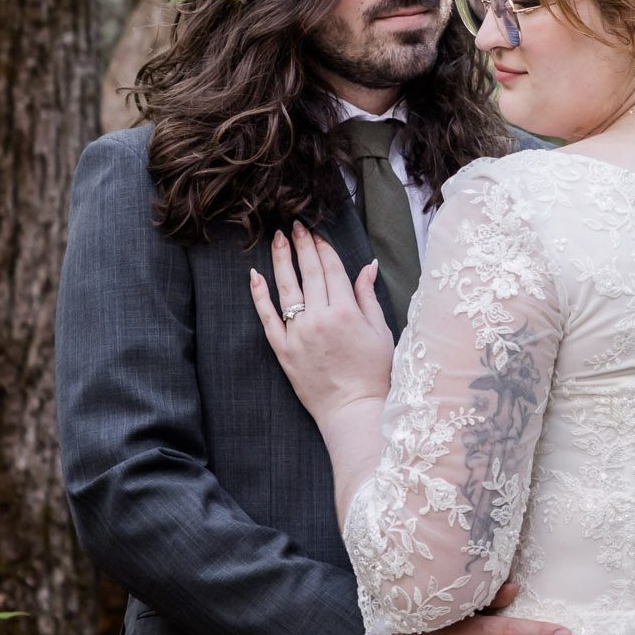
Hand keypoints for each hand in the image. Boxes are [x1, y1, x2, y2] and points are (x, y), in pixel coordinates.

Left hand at [250, 221, 393, 423]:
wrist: (353, 409)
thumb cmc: (373, 371)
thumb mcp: (380, 330)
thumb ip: (368, 296)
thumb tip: (368, 266)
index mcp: (346, 311)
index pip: (331, 269)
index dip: (323, 248)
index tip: (317, 233)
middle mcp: (320, 318)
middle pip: (308, 273)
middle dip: (301, 245)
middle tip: (295, 225)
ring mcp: (299, 334)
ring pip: (286, 289)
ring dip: (280, 260)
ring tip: (276, 239)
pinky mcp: (284, 350)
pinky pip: (267, 318)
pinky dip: (260, 296)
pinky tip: (255, 276)